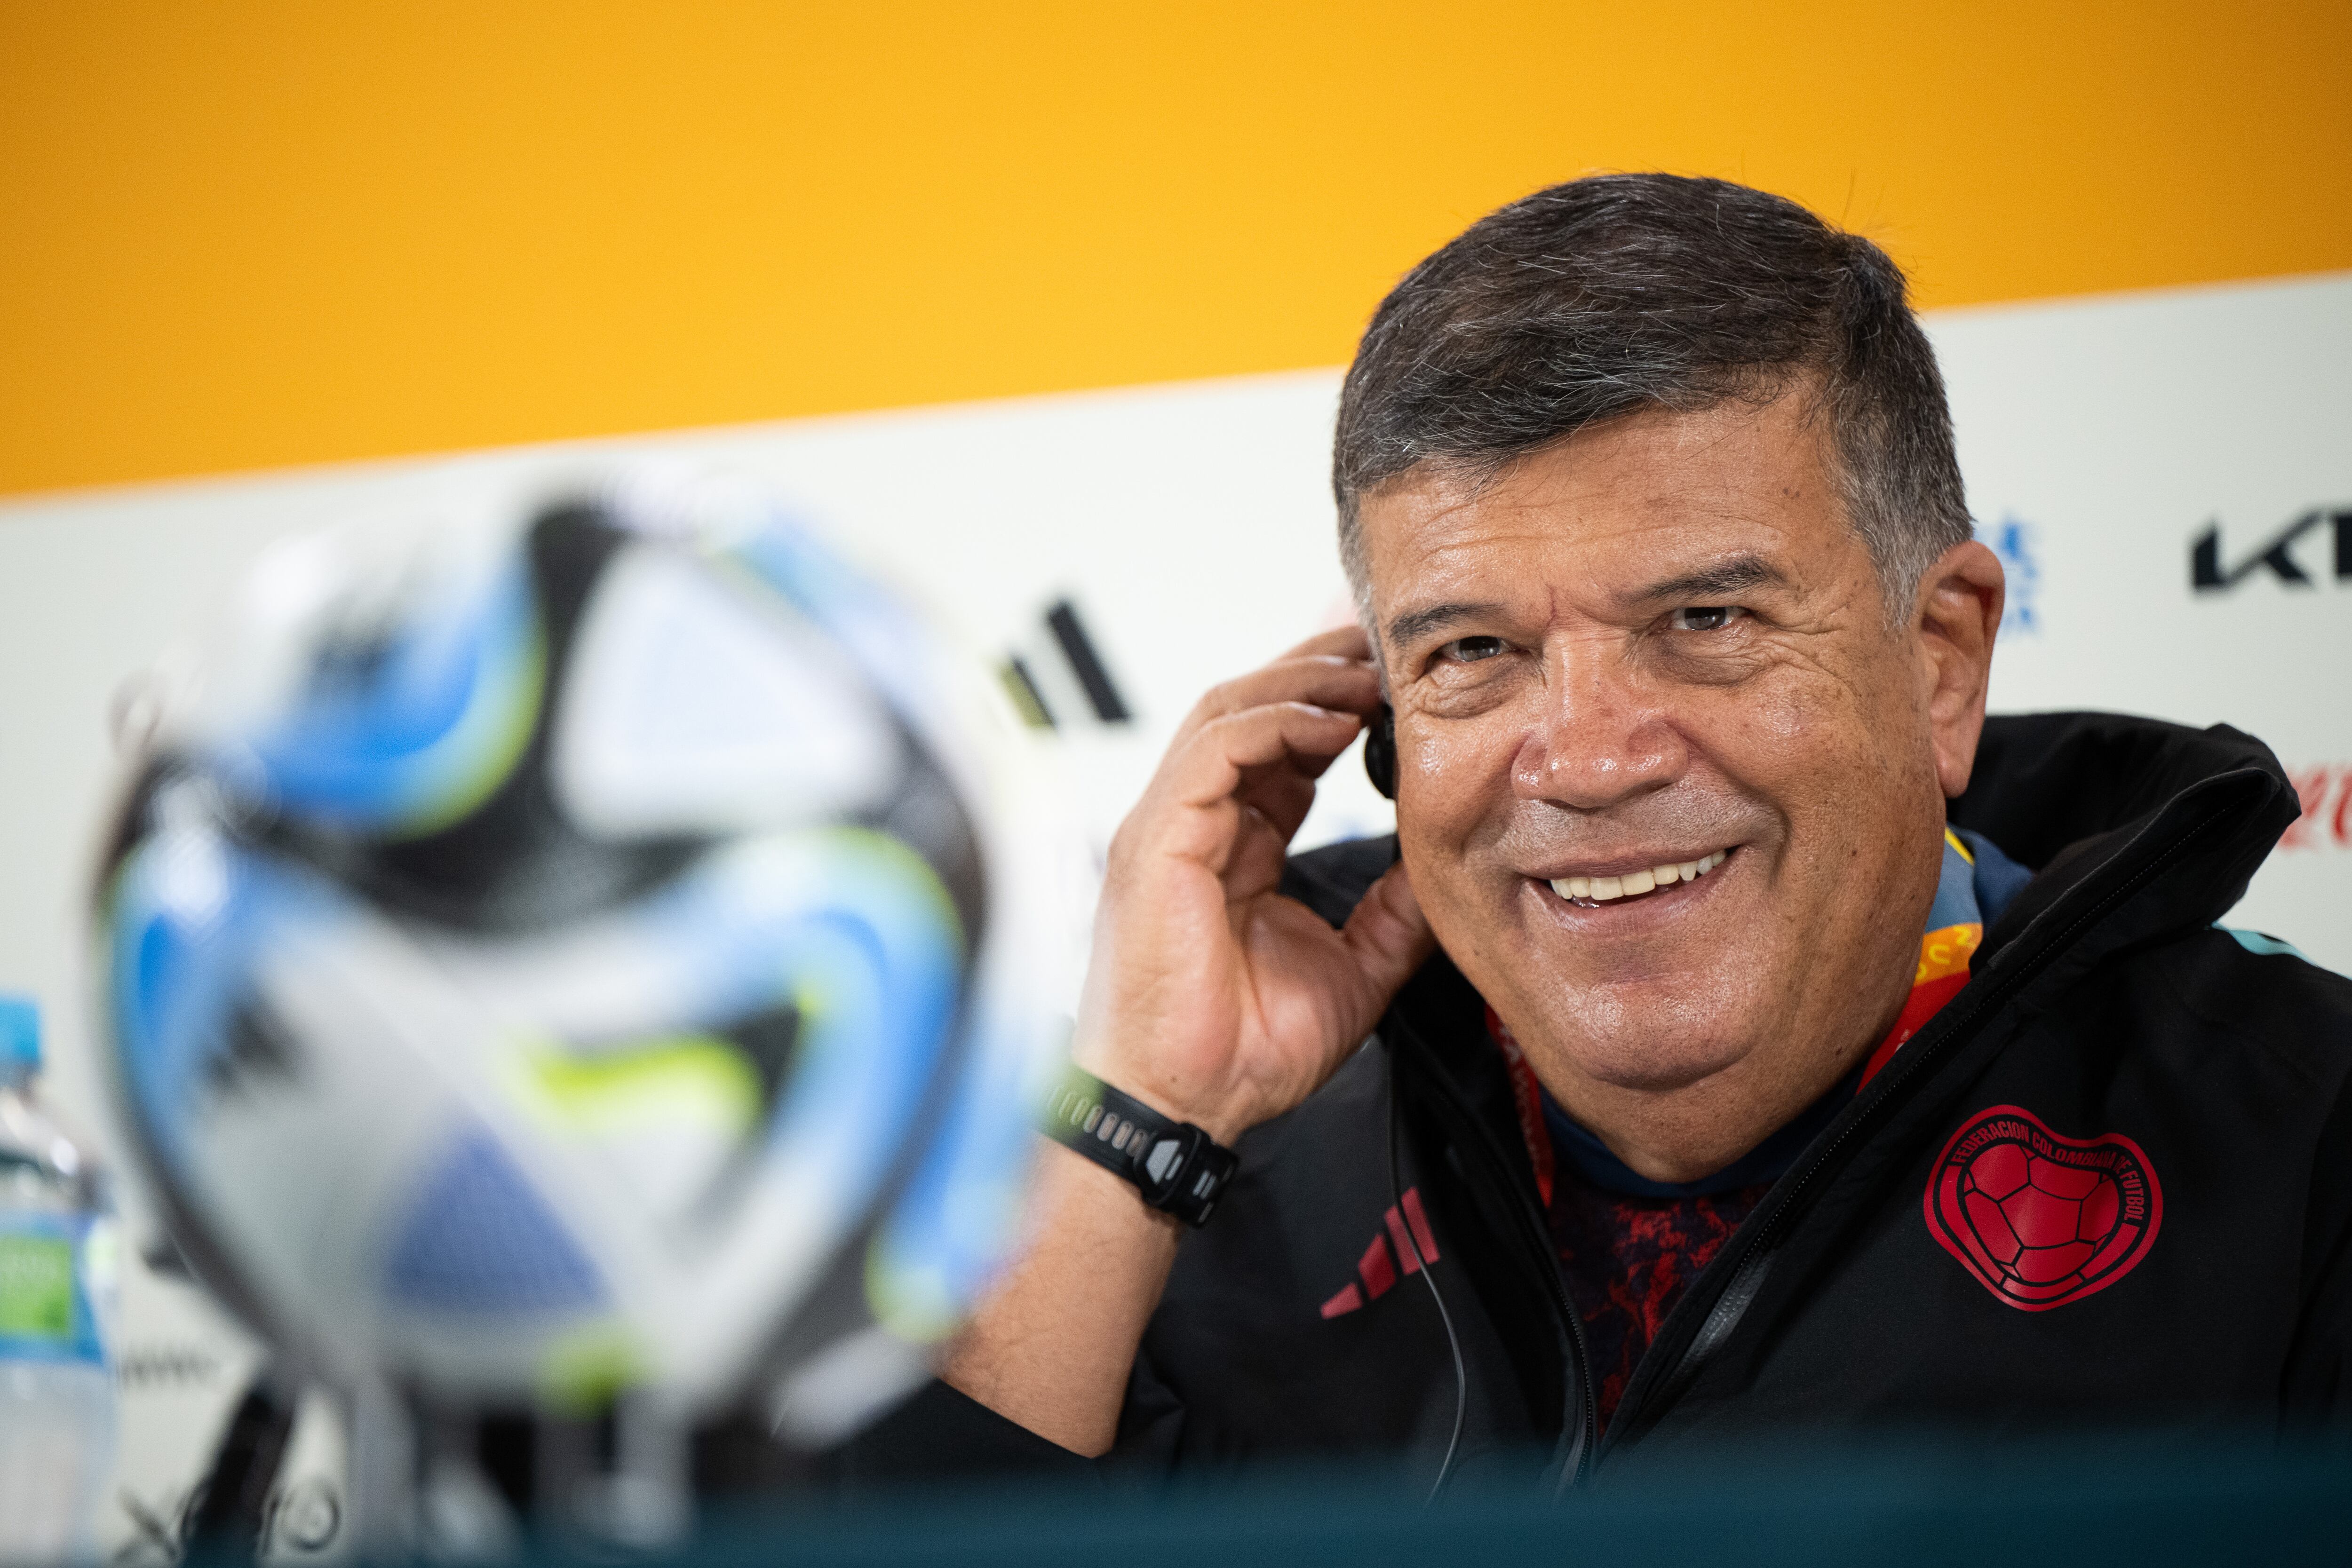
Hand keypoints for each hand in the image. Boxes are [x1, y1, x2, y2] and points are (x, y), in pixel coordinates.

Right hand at [1075, 626, 1434, 1141]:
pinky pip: (1213, 750)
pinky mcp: (1155, 838)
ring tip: (1368, 673)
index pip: (1280, 749)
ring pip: (1226, 710)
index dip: (1336, 708)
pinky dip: (1274, 723)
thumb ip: (1394, 913)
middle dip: (1319, 670)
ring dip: (1301, 682)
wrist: (1184, 1108)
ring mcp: (1168, 825)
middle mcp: (1193, 824)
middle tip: (1386, 648)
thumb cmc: (1242, 1053)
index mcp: (1232, 847)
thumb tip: (1445, 867)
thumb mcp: (1353, 969)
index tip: (1399, 689)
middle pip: (1249, 709)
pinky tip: (1333, 722)